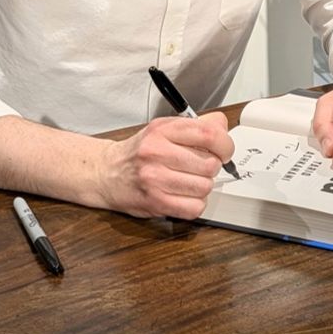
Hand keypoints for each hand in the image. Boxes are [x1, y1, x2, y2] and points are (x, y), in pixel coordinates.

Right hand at [102, 112, 234, 219]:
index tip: (224, 151)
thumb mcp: (165, 128)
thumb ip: (196, 126)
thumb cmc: (140, 151)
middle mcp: (158, 152)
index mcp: (164, 130)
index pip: (209, 134)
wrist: (107, 172)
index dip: (225, 145)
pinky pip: (194, 208)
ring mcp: (155, 179)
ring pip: (205, 187)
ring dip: (202, 186)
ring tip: (189, 181)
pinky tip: (184, 195)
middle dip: (211, 168)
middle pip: (210, 164)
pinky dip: (194, 204)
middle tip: (199, 167)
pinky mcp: (155, 202)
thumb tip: (223, 126)